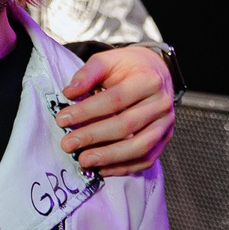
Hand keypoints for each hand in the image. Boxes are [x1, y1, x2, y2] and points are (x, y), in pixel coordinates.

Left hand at [56, 45, 175, 176]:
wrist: (156, 72)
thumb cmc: (128, 67)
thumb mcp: (108, 60)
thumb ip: (88, 73)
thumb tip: (69, 92)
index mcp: (148, 80)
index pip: (115, 99)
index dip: (87, 111)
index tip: (62, 119)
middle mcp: (161, 103)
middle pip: (126, 125)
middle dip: (93, 137)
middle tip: (68, 144)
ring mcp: (165, 124)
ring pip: (139, 147)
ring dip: (109, 157)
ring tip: (83, 160)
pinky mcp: (164, 139)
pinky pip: (146, 159)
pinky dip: (123, 168)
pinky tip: (102, 169)